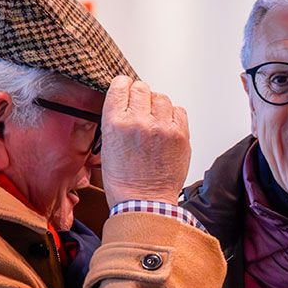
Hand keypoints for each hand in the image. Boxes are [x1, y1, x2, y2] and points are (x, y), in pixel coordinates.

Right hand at [99, 77, 190, 207]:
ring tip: (154, 120)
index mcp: (116, 123)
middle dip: (141, 95)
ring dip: (157, 105)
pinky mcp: (180, 135)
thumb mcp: (107, 146)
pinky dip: (173, 115)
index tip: (126, 88)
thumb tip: (127, 104)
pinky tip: (166, 127)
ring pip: (162, 97)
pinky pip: (179, 110)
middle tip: (141, 107)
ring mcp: (162, 127)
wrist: (144, 202)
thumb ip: (117, 120)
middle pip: (142, 87)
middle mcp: (139, 121)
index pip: (120, 86)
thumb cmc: (124, 181)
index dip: (124, 85)